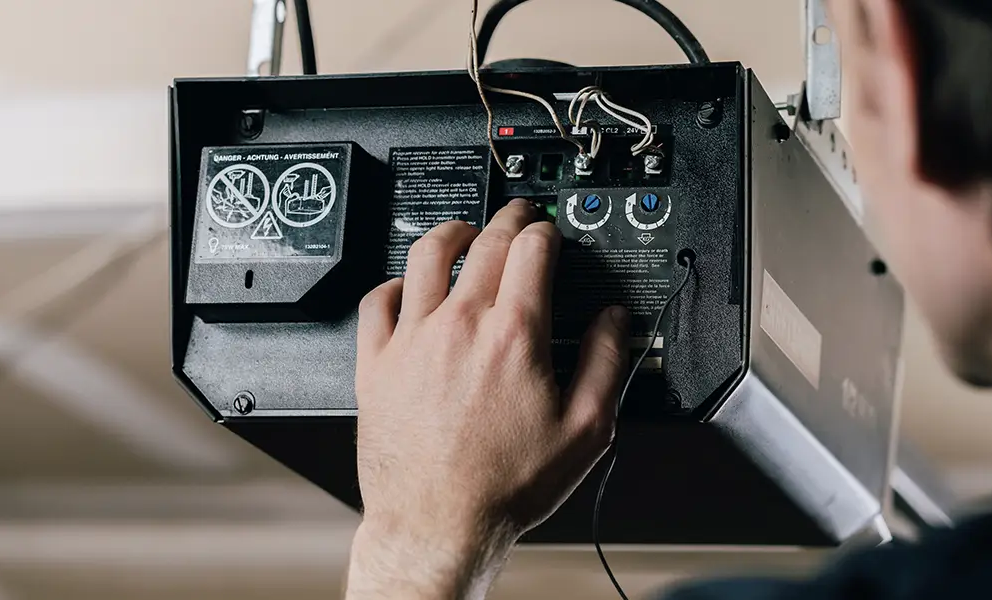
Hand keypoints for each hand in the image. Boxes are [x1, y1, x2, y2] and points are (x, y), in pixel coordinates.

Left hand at [347, 199, 629, 599]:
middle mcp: (460, 326)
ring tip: (465, 232)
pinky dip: (395, 283)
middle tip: (518, 217)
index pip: (532, 249)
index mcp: (515, 335)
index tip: (551, 234)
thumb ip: (606, 365)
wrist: (439, 525)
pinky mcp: (377, 362)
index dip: (548, 231)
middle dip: (508, 219)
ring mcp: (412, 340)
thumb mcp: (585, 431)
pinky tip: (408, 287)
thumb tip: (614, 323)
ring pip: (426, 256)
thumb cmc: (504, 487)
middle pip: (485, 242)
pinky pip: (377, 300)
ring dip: (452, 233)